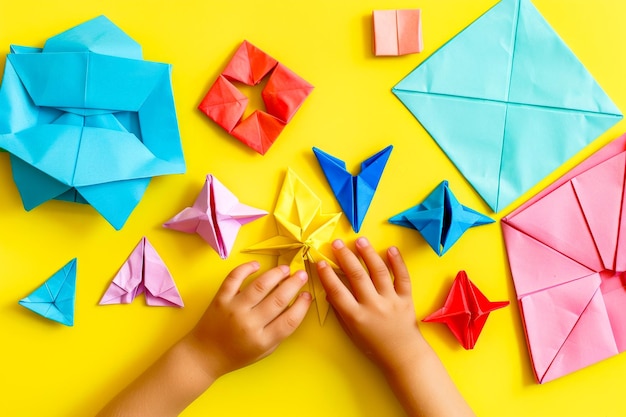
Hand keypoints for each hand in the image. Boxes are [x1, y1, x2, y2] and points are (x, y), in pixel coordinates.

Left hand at [188, 261, 311, 378]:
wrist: (204, 356)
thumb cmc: (237, 355)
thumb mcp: (263, 351)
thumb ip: (279, 331)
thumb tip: (294, 305)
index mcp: (262, 340)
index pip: (289, 320)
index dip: (302, 306)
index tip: (308, 295)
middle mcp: (249, 324)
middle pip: (278, 299)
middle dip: (294, 284)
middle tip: (302, 274)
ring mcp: (234, 309)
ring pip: (260, 286)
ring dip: (276, 274)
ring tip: (285, 269)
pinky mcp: (220, 299)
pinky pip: (234, 278)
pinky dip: (246, 268)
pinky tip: (257, 265)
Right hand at [317, 237, 474, 416]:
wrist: (403, 355)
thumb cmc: (373, 344)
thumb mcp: (351, 331)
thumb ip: (341, 310)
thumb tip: (328, 291)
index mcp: (356, 317)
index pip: (338, 292)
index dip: (327, 275)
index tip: (320, 261)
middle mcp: (373, 306)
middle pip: (357, 276)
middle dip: (345, 257)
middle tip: (336, 243)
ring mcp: (391, 301)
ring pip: (378, 272)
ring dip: (368, 254)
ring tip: (360, 240)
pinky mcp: (406, 299)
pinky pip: (402, 277)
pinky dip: (398, 262)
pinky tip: (390, 249)